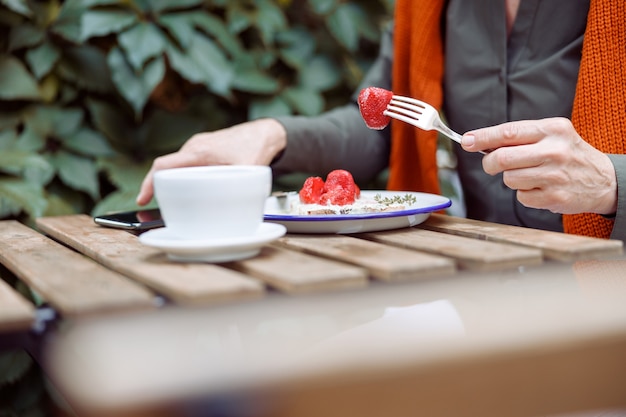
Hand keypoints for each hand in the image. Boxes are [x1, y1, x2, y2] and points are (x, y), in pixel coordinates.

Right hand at [136, 118, 286, 205]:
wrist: (264, 133)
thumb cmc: (255, 148)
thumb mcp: (247, 171)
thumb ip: (236, 189)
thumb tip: (229, 211)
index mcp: (199, 151)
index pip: (163, 165)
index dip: (149, 183)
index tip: (142, 199)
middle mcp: (194, 146)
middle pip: (166, 167)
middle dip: (157, 186)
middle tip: (155, 208)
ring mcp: (198, 146)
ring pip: (177, 166)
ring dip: (171, 182)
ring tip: (172, 202)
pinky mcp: (204, 149)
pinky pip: (186, 164)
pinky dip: (183, 176)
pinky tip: (189, 190)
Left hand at [461, 117, 616, 214]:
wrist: (604, 180)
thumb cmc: (568, 155)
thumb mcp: (552, 136)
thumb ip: (520, 137)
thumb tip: (479, 142)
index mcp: (552, 129)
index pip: (508, 132)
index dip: (483, 137)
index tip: (466, 141)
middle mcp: (554, 151)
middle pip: (502, 158)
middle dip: (489, 164)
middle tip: (491, 165)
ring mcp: (555, 175)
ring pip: (509, 179)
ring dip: (511, 179)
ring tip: (529, 175)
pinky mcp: (554, 197)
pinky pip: (521, 197)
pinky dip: (525, 194)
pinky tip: (540, 188)